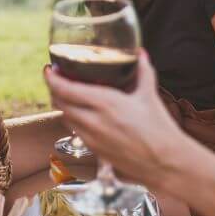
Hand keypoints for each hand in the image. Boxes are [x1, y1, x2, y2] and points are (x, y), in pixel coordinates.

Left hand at [43, 53, 186, 185]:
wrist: (165, 162)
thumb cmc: (159, 128)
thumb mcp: (149, 95)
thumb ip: (142, 71)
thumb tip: (139, 53)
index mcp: (105, 103)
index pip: (65, 88)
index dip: (52, 78)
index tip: (49, 69)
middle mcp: (93, 120)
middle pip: (59, 102)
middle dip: (54, 89)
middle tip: (57, 79)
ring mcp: (91, 138)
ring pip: (65, 117)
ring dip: (62, 105)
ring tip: (67, 95)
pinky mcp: (94, 151)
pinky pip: (75, 131)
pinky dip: (73, 120)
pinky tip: (82, 115)